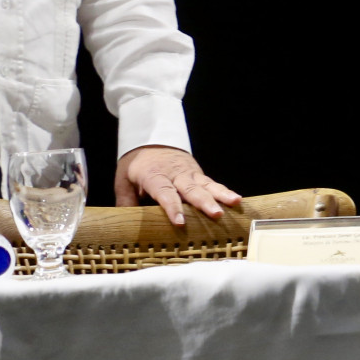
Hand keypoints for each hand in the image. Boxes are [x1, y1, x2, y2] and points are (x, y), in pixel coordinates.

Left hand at [114, 145, 241, 226]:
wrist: (152, 137)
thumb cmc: (136, 163)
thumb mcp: (123, 180)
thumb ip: (126, 201)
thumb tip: (125, 223)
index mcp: (154, 175)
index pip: (165, 193)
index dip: (173, 207)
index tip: (181, 222)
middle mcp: (175, 174)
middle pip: (191, 189)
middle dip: (204, 202)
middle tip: (217, 214)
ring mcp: (189, 172)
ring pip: (206, 184)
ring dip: (221, 194)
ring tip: (235, 202)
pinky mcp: (198, 173)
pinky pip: (211, 183)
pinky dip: (224, 191)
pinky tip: (236, 199)